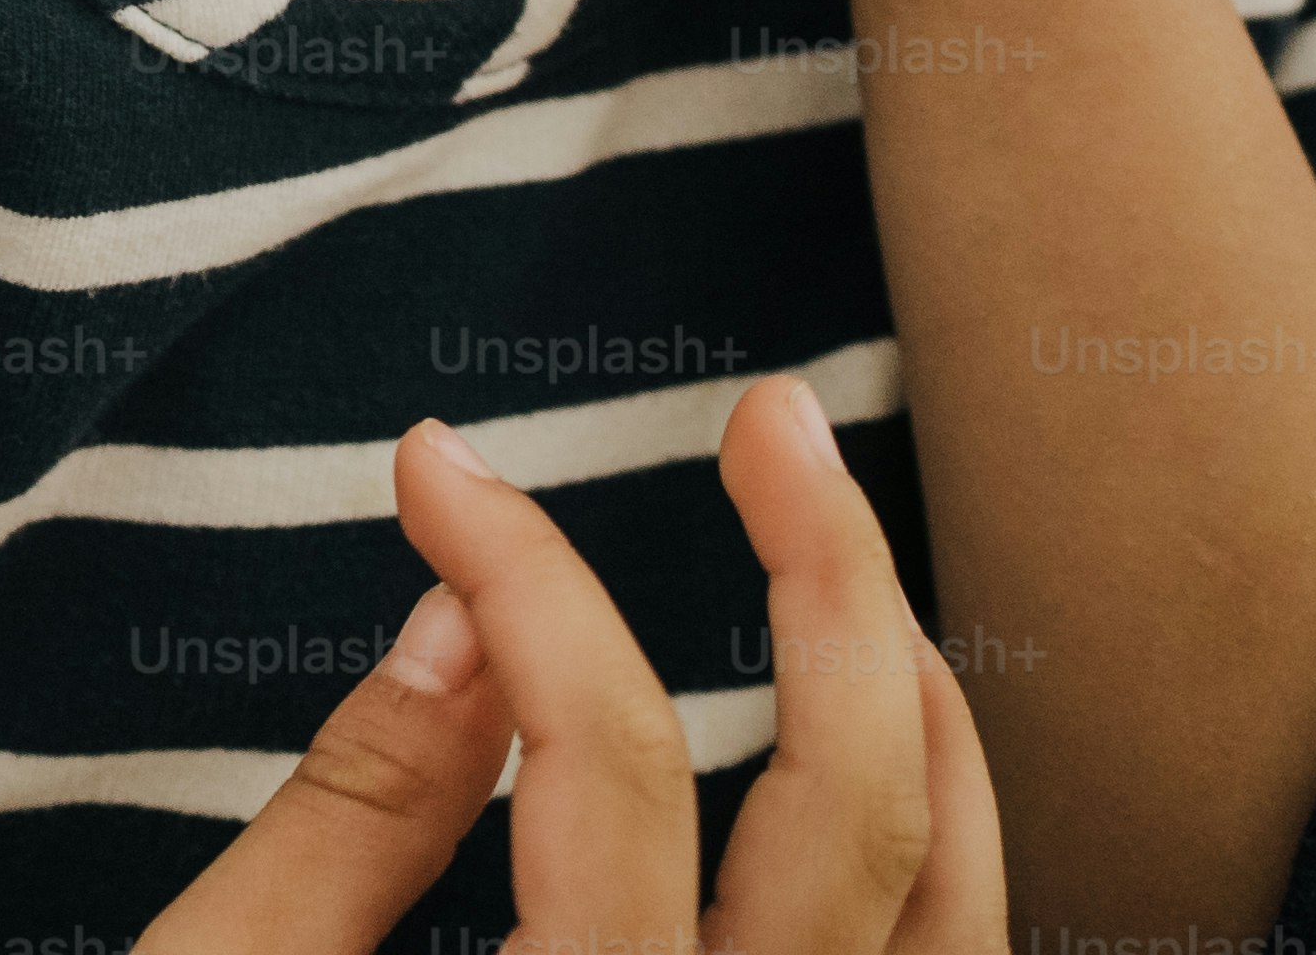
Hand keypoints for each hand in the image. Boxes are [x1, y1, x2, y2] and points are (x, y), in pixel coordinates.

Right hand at [144, 376, 1003, 952]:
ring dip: (927, 710)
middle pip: (860, 816)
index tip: (431, 462)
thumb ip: (354, 825)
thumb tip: (459, 619)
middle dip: (830, 578)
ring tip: (848, 552)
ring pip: (961, 922)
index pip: (598, 760)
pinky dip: (945, 859)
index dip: (525, 573)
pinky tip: (875, 755)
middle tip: (770, 411)